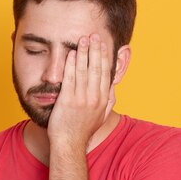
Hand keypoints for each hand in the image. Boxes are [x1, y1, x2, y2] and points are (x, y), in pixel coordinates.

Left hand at [47, 33, 114, 149]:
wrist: (70, 144)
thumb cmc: (83, 131)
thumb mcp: (101, 118)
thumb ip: (108, 103)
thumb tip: (113, 90)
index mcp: (103, 100)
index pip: (106, 73)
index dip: (104, 57)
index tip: (104, 45)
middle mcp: (94, 97)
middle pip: (96, 68)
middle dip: (95, 50)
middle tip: (94, 35)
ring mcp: (81, 98)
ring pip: (84, 71)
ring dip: (84, 53)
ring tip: (82, 39)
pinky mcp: (67, 100)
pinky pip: (70, 78)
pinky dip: (71, 65)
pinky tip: (72, 54)